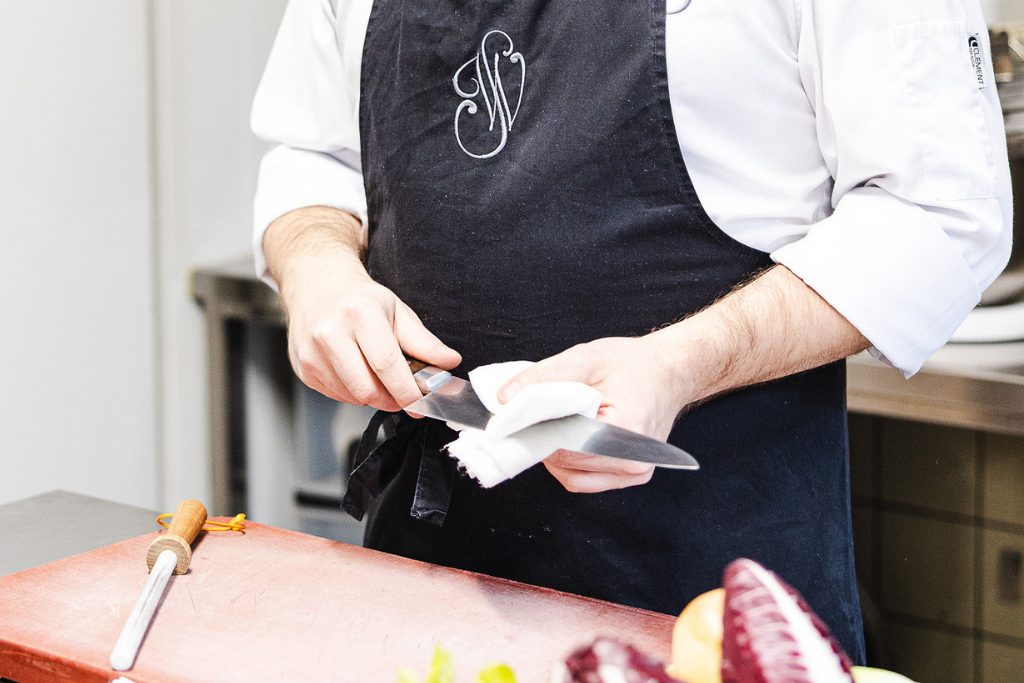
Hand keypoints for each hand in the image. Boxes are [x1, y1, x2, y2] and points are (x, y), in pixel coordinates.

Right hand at [283, 263, 460, 410]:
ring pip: (352, 396)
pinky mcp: (303, 368)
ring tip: (377, 375)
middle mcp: (330, 333)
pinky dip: (353, 393)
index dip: (407, 391)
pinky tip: (356, 372)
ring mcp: (312, 353)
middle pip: (367, 388)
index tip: (421, 403)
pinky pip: (337, 396)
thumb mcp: (397, 311)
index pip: (386, 364)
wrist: (317, 286)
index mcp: (360, 314)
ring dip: (373, 397)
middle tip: (403, 393)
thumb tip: (450, 362)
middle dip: (392, 399)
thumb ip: (424, 341)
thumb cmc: (360, 300)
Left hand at [497, 334, 689, 492]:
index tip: (517, 418)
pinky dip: (568, 462)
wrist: (669, 371)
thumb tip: (504, 398)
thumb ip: (543, 377)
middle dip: (544, 441)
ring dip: (554, 454)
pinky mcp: (630, 476)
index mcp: (627, 432)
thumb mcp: (585, 358)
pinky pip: (585, 480)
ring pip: (572, 478)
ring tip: (555, 424)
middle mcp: (634, 462)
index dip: (536, 432)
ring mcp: (634, 473)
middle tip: (534, 416)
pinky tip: (568, 437)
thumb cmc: (634, 364)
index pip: (566, 446)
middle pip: (567, 464)